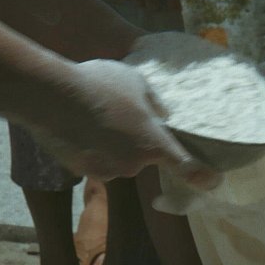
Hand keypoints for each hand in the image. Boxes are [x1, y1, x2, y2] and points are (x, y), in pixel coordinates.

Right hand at [26, 59, 218, 187]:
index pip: (188, 168)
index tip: (213, 182)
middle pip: (142, 156)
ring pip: (116, 159)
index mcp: (153, 144)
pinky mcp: (82, 171)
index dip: (204, 178)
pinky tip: (76, 125)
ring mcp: (106, 171)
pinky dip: (89, 148)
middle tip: (119, 114)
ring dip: (111, 144)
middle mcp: (133, 165)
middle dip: (134, 140)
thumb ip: (154, 104)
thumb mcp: (137, 82)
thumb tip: (160, 115)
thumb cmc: (100, 85)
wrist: (51, 97)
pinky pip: (93, 160)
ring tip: (93, 115)